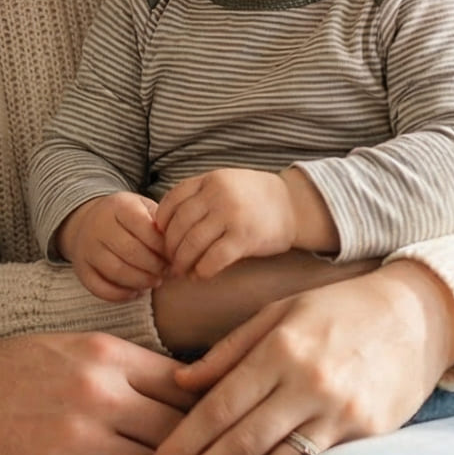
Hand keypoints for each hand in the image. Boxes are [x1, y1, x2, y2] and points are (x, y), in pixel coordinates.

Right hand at [58, 191, 167, 301]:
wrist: (91, 222)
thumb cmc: (128, 218)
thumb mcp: (144, 208)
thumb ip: (161, 222)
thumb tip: (176, 247)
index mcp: (119, 206)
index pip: (143, 226)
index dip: (162, 245)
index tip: (173, 253)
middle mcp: (99, 225)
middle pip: (131, 251)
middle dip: (155, 266)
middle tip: (167, 271)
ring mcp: (87, 247)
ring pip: (116, 271)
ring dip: (141, 281)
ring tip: (155, 281)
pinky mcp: (81, 269)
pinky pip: (100, 288)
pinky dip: (121, 295)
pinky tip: (136, 291)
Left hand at [145, 261, 453, 454]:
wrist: (418, 315)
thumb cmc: (338, 309)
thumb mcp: (279, 311)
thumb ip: (229, 350)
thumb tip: (179, 383)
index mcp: (281, 348)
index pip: (220, 406)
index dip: (182, 443)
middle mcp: (309, 383)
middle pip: (241, 444)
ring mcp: (342, 414)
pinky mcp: (369, 437)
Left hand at [155, 168, 324, 278]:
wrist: (293, 205)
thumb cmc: (254, 198)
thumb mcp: (225, 183)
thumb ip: (199, 196)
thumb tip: (165, 224)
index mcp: (210, 179)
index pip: (172, 200)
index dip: (162, 222)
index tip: (160, 237)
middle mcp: (218, 195)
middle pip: (179, 225)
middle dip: (169, 247)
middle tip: (168, 261)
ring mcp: (231, 215)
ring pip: (192, 243)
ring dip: (182, 262)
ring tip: (181, 272)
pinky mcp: (244, 238)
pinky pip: (213, 258)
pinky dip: (202, 270)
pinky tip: (201, 275)